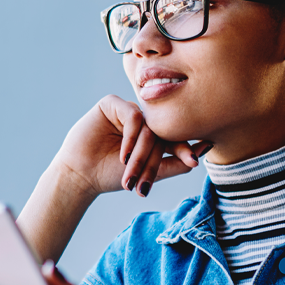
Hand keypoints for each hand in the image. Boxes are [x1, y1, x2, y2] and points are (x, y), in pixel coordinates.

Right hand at [53, 95, 211, 197]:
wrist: (81, 175)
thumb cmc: (112, 175)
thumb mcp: (147, 174)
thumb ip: (174, 164)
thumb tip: (203, 154)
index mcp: (152, 135)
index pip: (174, 138)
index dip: (184, 149)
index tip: (194, 161)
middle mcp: (142, 121)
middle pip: (161, 133)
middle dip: (153, 159)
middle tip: (145, 180)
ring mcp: (128, 111)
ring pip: (148, 126)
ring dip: (140, 151)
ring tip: (128, 169)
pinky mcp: (112, 104)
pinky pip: (133, 115)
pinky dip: (131, 136)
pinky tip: (123, 154)